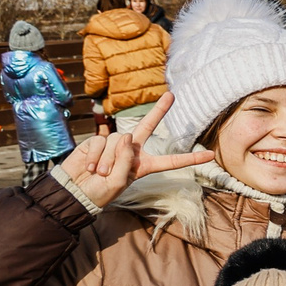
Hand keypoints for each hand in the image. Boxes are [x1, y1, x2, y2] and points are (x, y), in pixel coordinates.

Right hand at [55, 93, 211, 206]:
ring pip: (119, 143)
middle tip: (171, 94)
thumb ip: (127, 161)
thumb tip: (127, 136)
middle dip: (159, 110)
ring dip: (109, 160)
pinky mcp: (97, 141)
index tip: (211, 155)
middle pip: (147, 127)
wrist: (74, 190)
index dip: (191, 159)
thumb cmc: (100, 191)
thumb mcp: (119, 182)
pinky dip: (96, 157)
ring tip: (100, 172)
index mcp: (144, 165)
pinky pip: (101, 143)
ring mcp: (115, 145)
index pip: (171, 161)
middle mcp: (132, 152)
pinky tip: (90, 167)